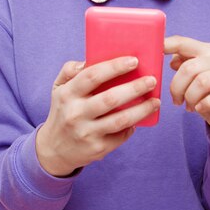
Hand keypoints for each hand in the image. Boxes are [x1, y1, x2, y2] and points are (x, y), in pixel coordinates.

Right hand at [35, 57, 159, 175]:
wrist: (54, 149)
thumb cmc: (63, 111)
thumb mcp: (58, 88)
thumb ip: (70, 70)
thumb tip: (89, 59)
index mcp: (68, 94)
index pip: (92, 76)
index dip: (115, 67)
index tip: (134, 60)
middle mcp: (76, 114)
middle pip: (110, 98)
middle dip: (135, 88)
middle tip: (152, 80)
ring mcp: (87, 133)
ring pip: (121, 120)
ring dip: (142, 109)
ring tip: (156, 101)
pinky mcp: (97, 149)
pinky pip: (121, 135)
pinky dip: (133, 126)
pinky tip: (140, 118)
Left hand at [164, 35, 209, 143]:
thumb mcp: (196, 80)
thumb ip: (185, 67)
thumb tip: (171, 60)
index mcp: (208, 51)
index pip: (183, 43)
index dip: (167, 45)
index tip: (155, 50)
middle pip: (190, 67)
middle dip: (177, 87)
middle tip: (176, 101)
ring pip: (202, 82)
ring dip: (190, 98)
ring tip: (189, 107)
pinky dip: (205, 104)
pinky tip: (201, 108)